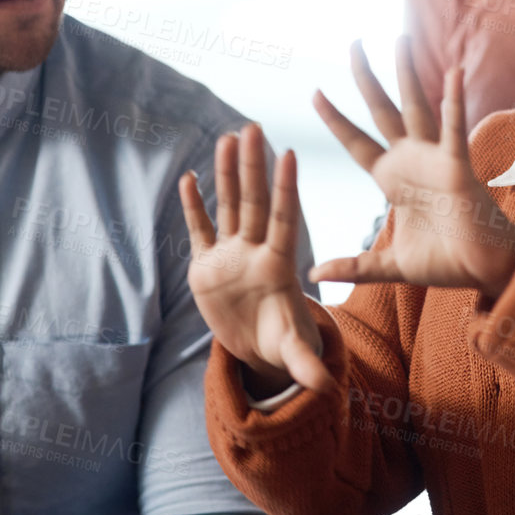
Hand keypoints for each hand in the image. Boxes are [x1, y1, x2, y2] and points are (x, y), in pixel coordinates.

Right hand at [179, 124, 332, 398]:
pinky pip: (200, 230)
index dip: (285, 189)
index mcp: (280, 265)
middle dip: (254, 166)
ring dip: (226, 174)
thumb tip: (326, 388)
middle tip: (255, 127)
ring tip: (227, 137)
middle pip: (254, 202)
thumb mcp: (293, 352)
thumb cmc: (284, 342)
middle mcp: (256, 251)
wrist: (259, 347)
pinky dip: (194, 206)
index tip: (289, 154)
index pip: (283, 219)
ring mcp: (231, 255)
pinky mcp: (207, 265)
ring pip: (228, 207)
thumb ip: (306, 363)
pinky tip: (189, 177)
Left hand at [310, 38, 514, 295]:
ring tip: (399, 38)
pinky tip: (453, 71)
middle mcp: (411, 161)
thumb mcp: (388, 265)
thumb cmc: (445, 262)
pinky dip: (453, 101)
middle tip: (352, 42)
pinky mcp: (458, 166)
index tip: (314, 92)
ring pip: (417, 106)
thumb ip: (354, 265)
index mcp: (392, 179)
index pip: (357, 142)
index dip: (336, 119)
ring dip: (407, 72)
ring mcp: (435, 159)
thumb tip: (313, 274)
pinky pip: (453, 130)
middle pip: (383, 110)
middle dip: (365, 78)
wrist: (484, 272)